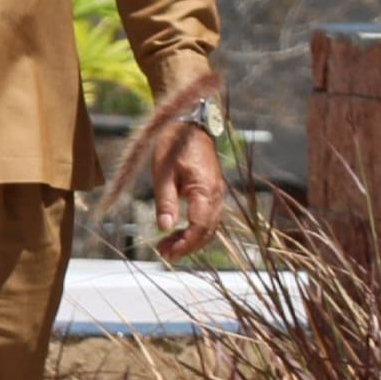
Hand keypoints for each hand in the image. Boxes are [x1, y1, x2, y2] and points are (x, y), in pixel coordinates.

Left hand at [155, 125, 228, 260]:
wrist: (189, 125)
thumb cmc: (173, 145)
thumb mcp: (162, 172)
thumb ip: (165, 201)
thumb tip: (165, 228)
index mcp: (206, 190)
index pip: (200, 227)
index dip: (185, 244)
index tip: (168, 254)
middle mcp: (217, 195)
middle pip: (207, 231)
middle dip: (187, 246)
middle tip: (164, 255)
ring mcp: (217, 193)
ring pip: (209, 226)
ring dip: (190, 239)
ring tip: (167, 247)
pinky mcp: (213, 191)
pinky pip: (208, 217)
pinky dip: (195, 229)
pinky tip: (178, 232)